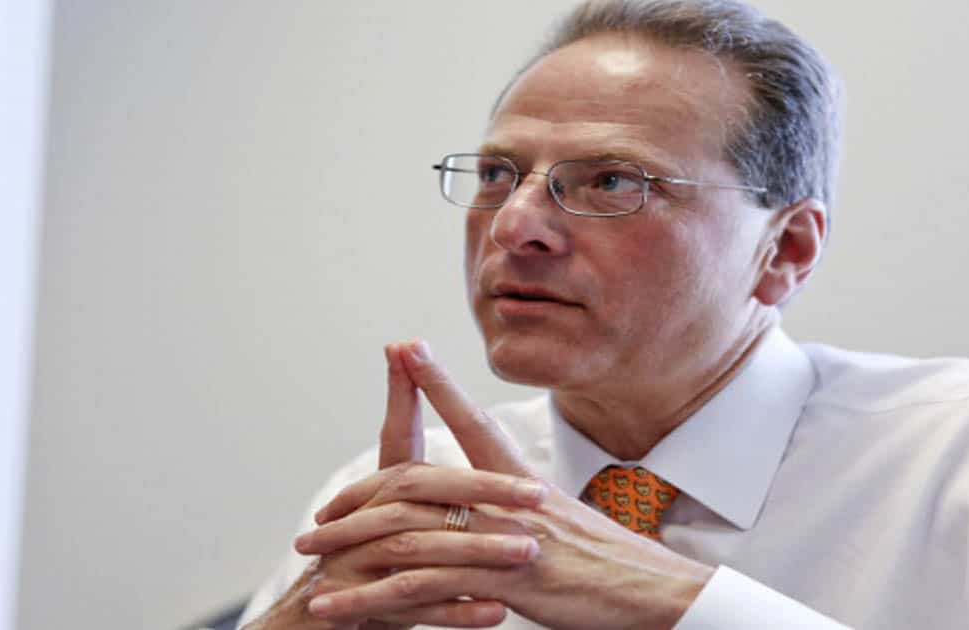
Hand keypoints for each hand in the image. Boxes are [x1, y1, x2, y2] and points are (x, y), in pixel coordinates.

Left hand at [295, 340, 714, 629]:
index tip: (407, 348)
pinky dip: (371, 599)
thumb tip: (515, 515)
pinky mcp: (499, 580)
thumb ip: (530, 515)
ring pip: (406, 532)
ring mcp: (501, 538)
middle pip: (418, 479)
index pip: (472, 421)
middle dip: (363, 490)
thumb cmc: (618, 566)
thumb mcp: (570, 527)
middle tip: (320, 506)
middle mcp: (507, 502)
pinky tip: (337, 607)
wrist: (659, 596)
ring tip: (309, 556)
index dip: (437, 383)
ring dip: (351, 545)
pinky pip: (419, 587)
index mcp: (522, 485)